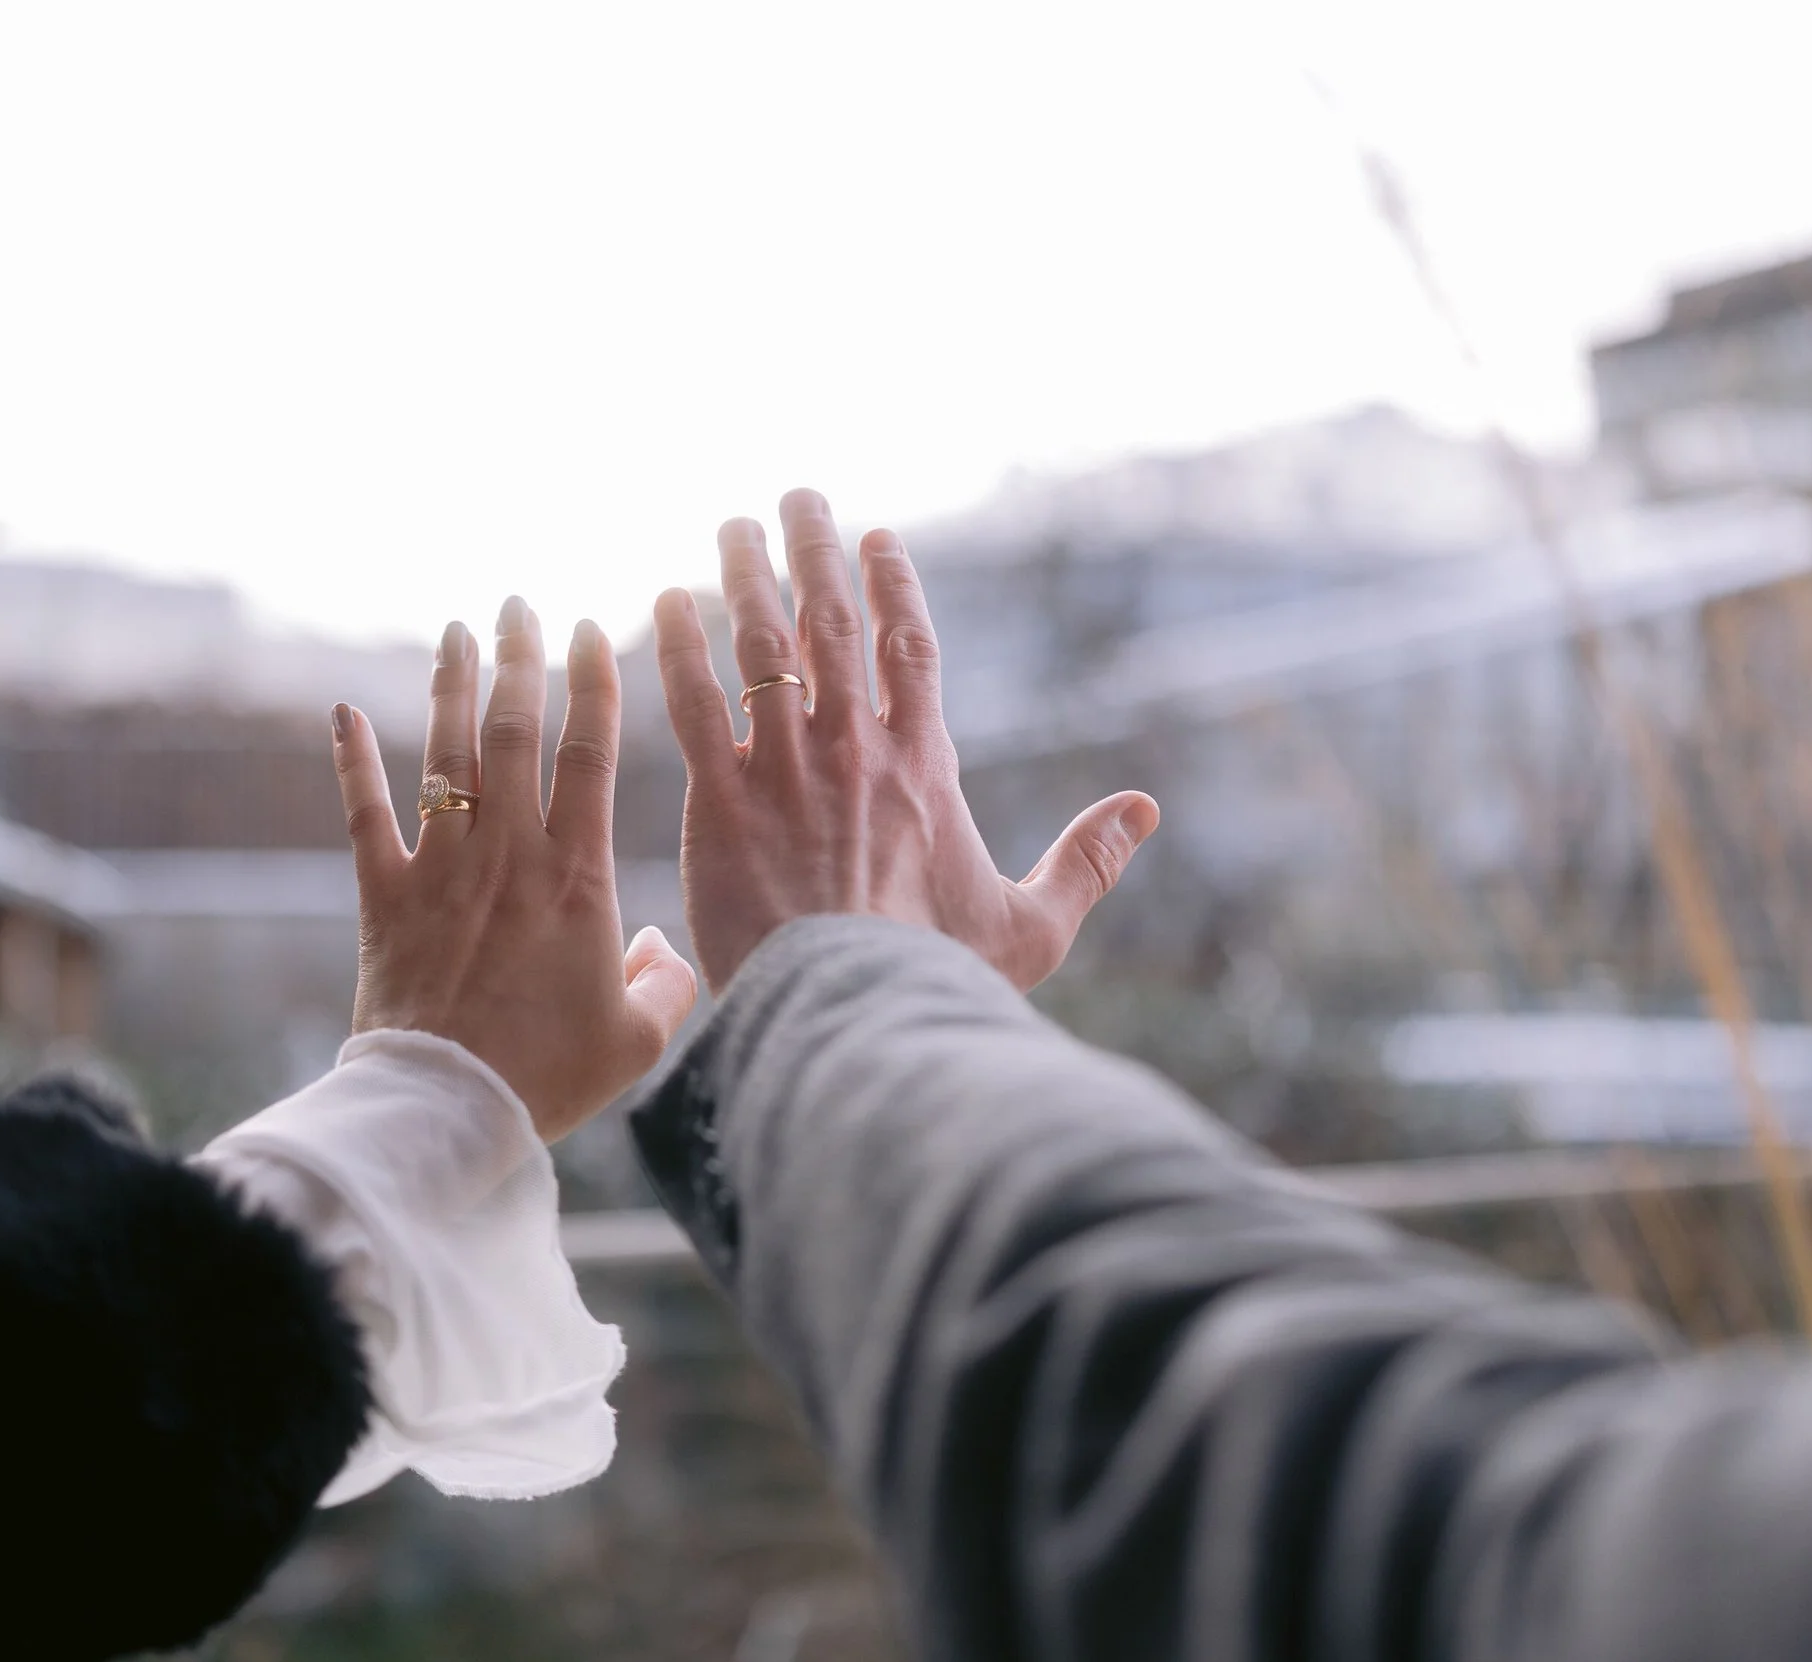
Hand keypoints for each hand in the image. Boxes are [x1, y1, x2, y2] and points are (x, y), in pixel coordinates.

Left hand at [332, 598, 697, 1139]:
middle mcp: (508, 852)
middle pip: (516, 730)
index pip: (590, 754)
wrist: (449, 1107)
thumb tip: (663, 945)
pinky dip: (350, 760)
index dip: (593, 685)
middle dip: (520, 658)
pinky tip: (339, 711)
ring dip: (451, 684)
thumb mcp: (637, 1039)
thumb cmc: (549, 1077)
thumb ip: (666, 981)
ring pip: (447, 752)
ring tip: (457, 629)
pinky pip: (363, 813)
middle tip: (519, 604)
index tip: (593, 632)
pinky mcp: (384, 897)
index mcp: (577, 875)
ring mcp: (441, 867)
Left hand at [652, 488, 1158, 994]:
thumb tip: (1146, 811)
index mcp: (924, 767)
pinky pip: (695, 707)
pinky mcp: (722, 806)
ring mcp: (784, 772)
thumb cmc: (940, 979)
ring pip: (761, 648)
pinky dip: (680, 650)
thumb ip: (1086, 862)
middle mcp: (853, 750)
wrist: (855, 1015)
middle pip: (830, 625)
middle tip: (798, 497)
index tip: (878, 536)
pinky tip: (664, 603)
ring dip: (743, 578)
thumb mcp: (1032, 927)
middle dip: (814, 552)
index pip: (909, 649)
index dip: (893, 588)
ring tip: (730, 526)